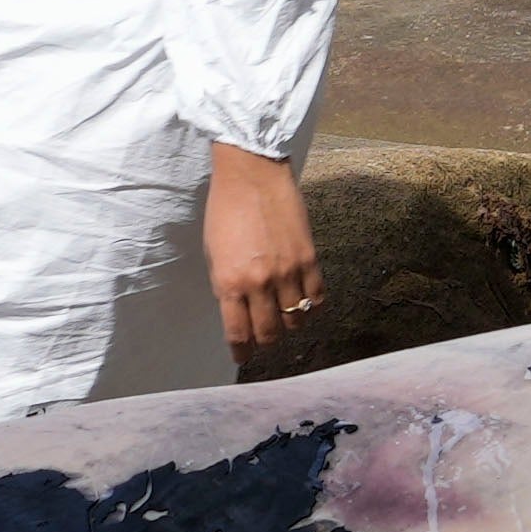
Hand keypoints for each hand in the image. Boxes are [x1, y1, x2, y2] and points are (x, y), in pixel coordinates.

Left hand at [206, 148, 323, 360]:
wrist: (251, 174)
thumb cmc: (224, 210)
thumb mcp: (213, 253)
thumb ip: (225, 286)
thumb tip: (238, 312)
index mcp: (229, 282)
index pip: (238, 334)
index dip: (241, 352)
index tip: (242, 357)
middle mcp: (259, 283)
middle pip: (269, 333)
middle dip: (265, 342)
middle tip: (263, 339)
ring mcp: (288, 272)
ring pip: (295, 320)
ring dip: (289, 325)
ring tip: (284, 318)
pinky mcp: (310, 259)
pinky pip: (317, 298)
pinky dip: (312, 307)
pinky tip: (305, 303)